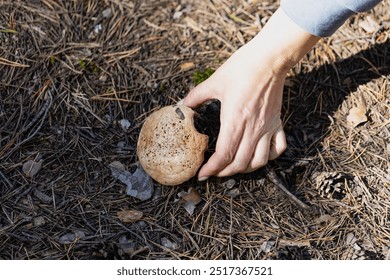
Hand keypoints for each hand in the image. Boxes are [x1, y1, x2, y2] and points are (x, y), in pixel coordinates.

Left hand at [183, 45, 286, 178]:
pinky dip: (268, 157)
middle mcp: (252, 128)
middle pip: (239, 163)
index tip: (201, 174)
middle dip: (224, 173)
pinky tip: (258, 155)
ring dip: (245, 169)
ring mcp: (267, 127)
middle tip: (214, 172)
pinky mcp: (277, 122)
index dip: (211, 169)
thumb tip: (183, 105)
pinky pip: (278, 148)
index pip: (223, 155)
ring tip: (233, 167)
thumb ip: (196, 96)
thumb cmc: (241, 68)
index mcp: (234, 120)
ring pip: (259, 161)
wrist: (269, 58)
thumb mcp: (214, 82)